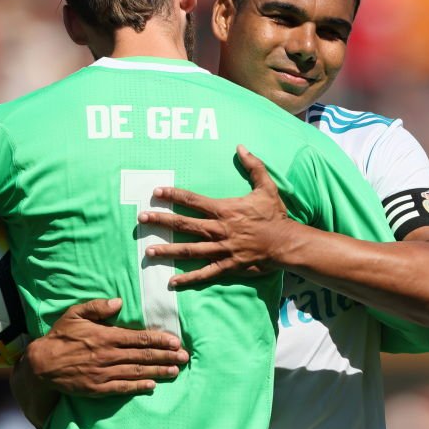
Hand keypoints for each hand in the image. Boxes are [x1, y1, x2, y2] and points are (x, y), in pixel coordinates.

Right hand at [25, 298, 188, 395]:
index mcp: (106, 337)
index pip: (140, 338)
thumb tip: (118, 301)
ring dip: (158, 371)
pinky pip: (122, 388)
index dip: (160, 340)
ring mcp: (103, 373)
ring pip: (136, 372)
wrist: (40, 365)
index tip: (176, 341)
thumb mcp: (75, 314)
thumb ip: (97, 307)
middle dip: (166, 356)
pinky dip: (138, 387)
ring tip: (175, 371)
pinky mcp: (97, 388)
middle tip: (184, 357)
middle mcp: (108, 355)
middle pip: (143, 355)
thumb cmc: (61, 337)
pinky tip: (152, 386)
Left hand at [139, 145, 290, 286]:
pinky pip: (205, 273)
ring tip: (149, 251)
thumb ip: (253, 166)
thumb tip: (240, 147)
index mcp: (224, 210)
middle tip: (142, 219)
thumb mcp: (266, 187)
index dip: (174, 195)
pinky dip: (188, 278)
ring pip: (189, 250)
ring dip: (168, 250)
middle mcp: (219, 229)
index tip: (156, 193)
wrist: (286, 242)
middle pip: (184, 224)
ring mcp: (221, 249)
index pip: (193, 200)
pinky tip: (172, 282)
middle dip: (161, 221)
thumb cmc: (275, 215)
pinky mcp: (227, 265)